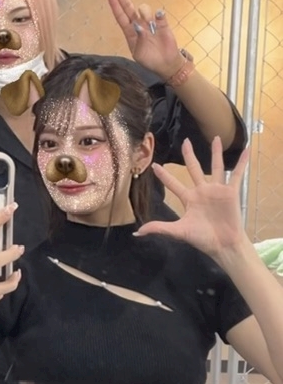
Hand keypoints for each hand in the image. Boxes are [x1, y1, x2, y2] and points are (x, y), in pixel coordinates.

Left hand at [106, 0, 183, 79]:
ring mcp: (150, 23)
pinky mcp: (163, 24)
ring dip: (144, 13)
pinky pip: (159, 14)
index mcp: (129, 32)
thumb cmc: (149, 59)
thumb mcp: (139, 54)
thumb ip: (139, 40)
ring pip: (143, 9)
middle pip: (128, 7)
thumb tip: (139, 27)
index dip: (114, 5)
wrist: (166, 64)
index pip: (120, 16)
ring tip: (149, 25)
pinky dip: (158, 14)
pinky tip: (158, 17)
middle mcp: (138, 24)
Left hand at [136, 137, 249, 260]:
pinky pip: (236, 175)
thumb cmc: (202, 239)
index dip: (164, 175)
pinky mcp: (230, 192)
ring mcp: (216, 190)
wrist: (224, 246)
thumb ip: (158, 228)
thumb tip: (137, 232)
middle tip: (185, 140)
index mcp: (189, 198)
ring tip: (216, 137)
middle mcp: (201, 191)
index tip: (155, 165)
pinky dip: (242, 163)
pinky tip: (247, 151)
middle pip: (193, 168)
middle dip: (189, 154)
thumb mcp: (178, 231)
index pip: (172, 183)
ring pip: (216, 167)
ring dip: (216, 152)